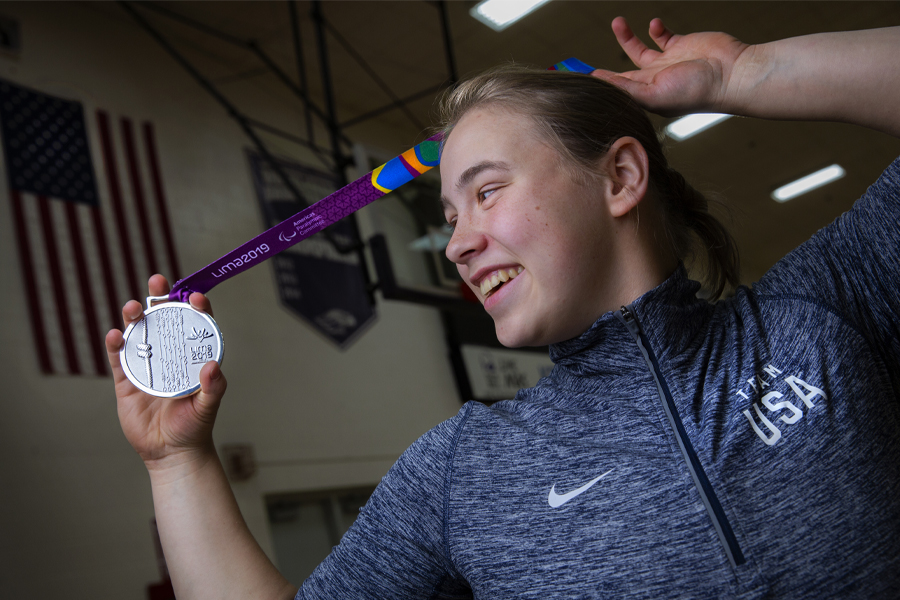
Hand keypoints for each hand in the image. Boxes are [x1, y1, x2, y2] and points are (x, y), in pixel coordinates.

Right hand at [106, 274, 226, 469]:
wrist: (170, 452)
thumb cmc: (194, 427)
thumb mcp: (208, 407)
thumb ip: (213, 388)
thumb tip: (212, 366)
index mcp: (192, 357)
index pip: (195, 325)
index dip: (195, 307)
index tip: (195, 296)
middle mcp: (170, 355)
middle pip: (164, 320)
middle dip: (160, 298)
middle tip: (157, 281)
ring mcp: (147, 365)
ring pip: (139, 333)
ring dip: (134, 317)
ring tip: (133, 307)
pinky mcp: (127, 379)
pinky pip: (119, 358)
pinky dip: (116, 344)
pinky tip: (116, 334)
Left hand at [591, 17, 749, 116]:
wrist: (731, 73)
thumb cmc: (696, 91)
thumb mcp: (655, 94)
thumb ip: (627, 88)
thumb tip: (600, 81)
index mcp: (647, 95)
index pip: (618, 88)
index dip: (602, 81)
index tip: (582, 74)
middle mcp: (655, 80)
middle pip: (624, 70)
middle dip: (609, 62)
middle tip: (592, 50)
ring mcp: (668, 62)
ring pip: (640, 49)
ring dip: (627, 36)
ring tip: (618, 22)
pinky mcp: (681, 45)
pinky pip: (662, 36)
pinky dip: (655, 29)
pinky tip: (653, 24)